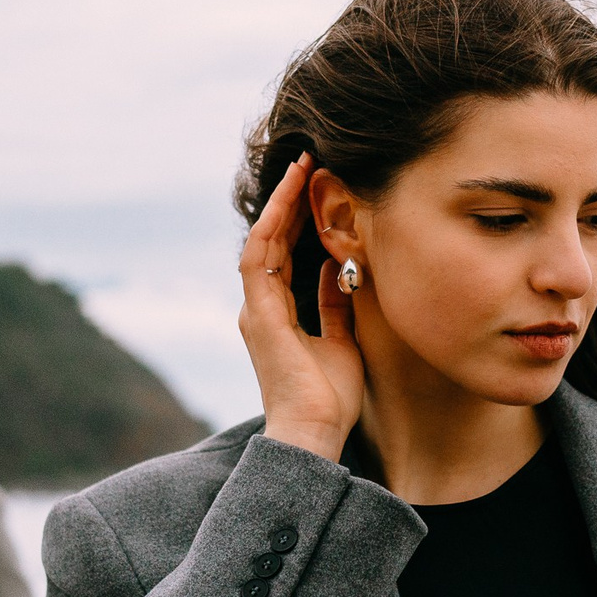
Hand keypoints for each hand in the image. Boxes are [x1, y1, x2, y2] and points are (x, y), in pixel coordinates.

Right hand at [239, 153, 364, 462]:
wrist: (313, 434)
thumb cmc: (328, 398)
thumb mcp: (340, 341)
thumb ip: (333, 305)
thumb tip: (337, 272)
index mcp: (276, 314)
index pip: (284, 254)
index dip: (298, 218)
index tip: (317, 186)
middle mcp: (260, 308)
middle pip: (272, 241)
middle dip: (289, 201)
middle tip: (309, 163)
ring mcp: (256, 310)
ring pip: (262, 242)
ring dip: (280, 204)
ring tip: (301, 169)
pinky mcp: (259, 316)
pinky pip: (260, 259)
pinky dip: (272, 227)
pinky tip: (288, 200)